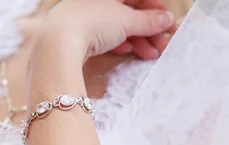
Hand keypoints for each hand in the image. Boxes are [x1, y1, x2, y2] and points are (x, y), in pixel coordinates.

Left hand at [36, 0, 176, 62]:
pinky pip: (104, 38)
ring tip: (150, 55)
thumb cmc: (92, 22)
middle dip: (149, 30)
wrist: (58, 43)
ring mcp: (85, 18)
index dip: (156, 12)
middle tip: (164, 46)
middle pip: (129, 13)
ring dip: (138, 41)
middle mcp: (95, 1)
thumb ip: (148, 21)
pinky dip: (119, 45)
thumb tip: (166, 19)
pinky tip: (128, 53)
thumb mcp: (126, 20)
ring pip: (118, 27)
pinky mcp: (78, 36)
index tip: (170, 27)